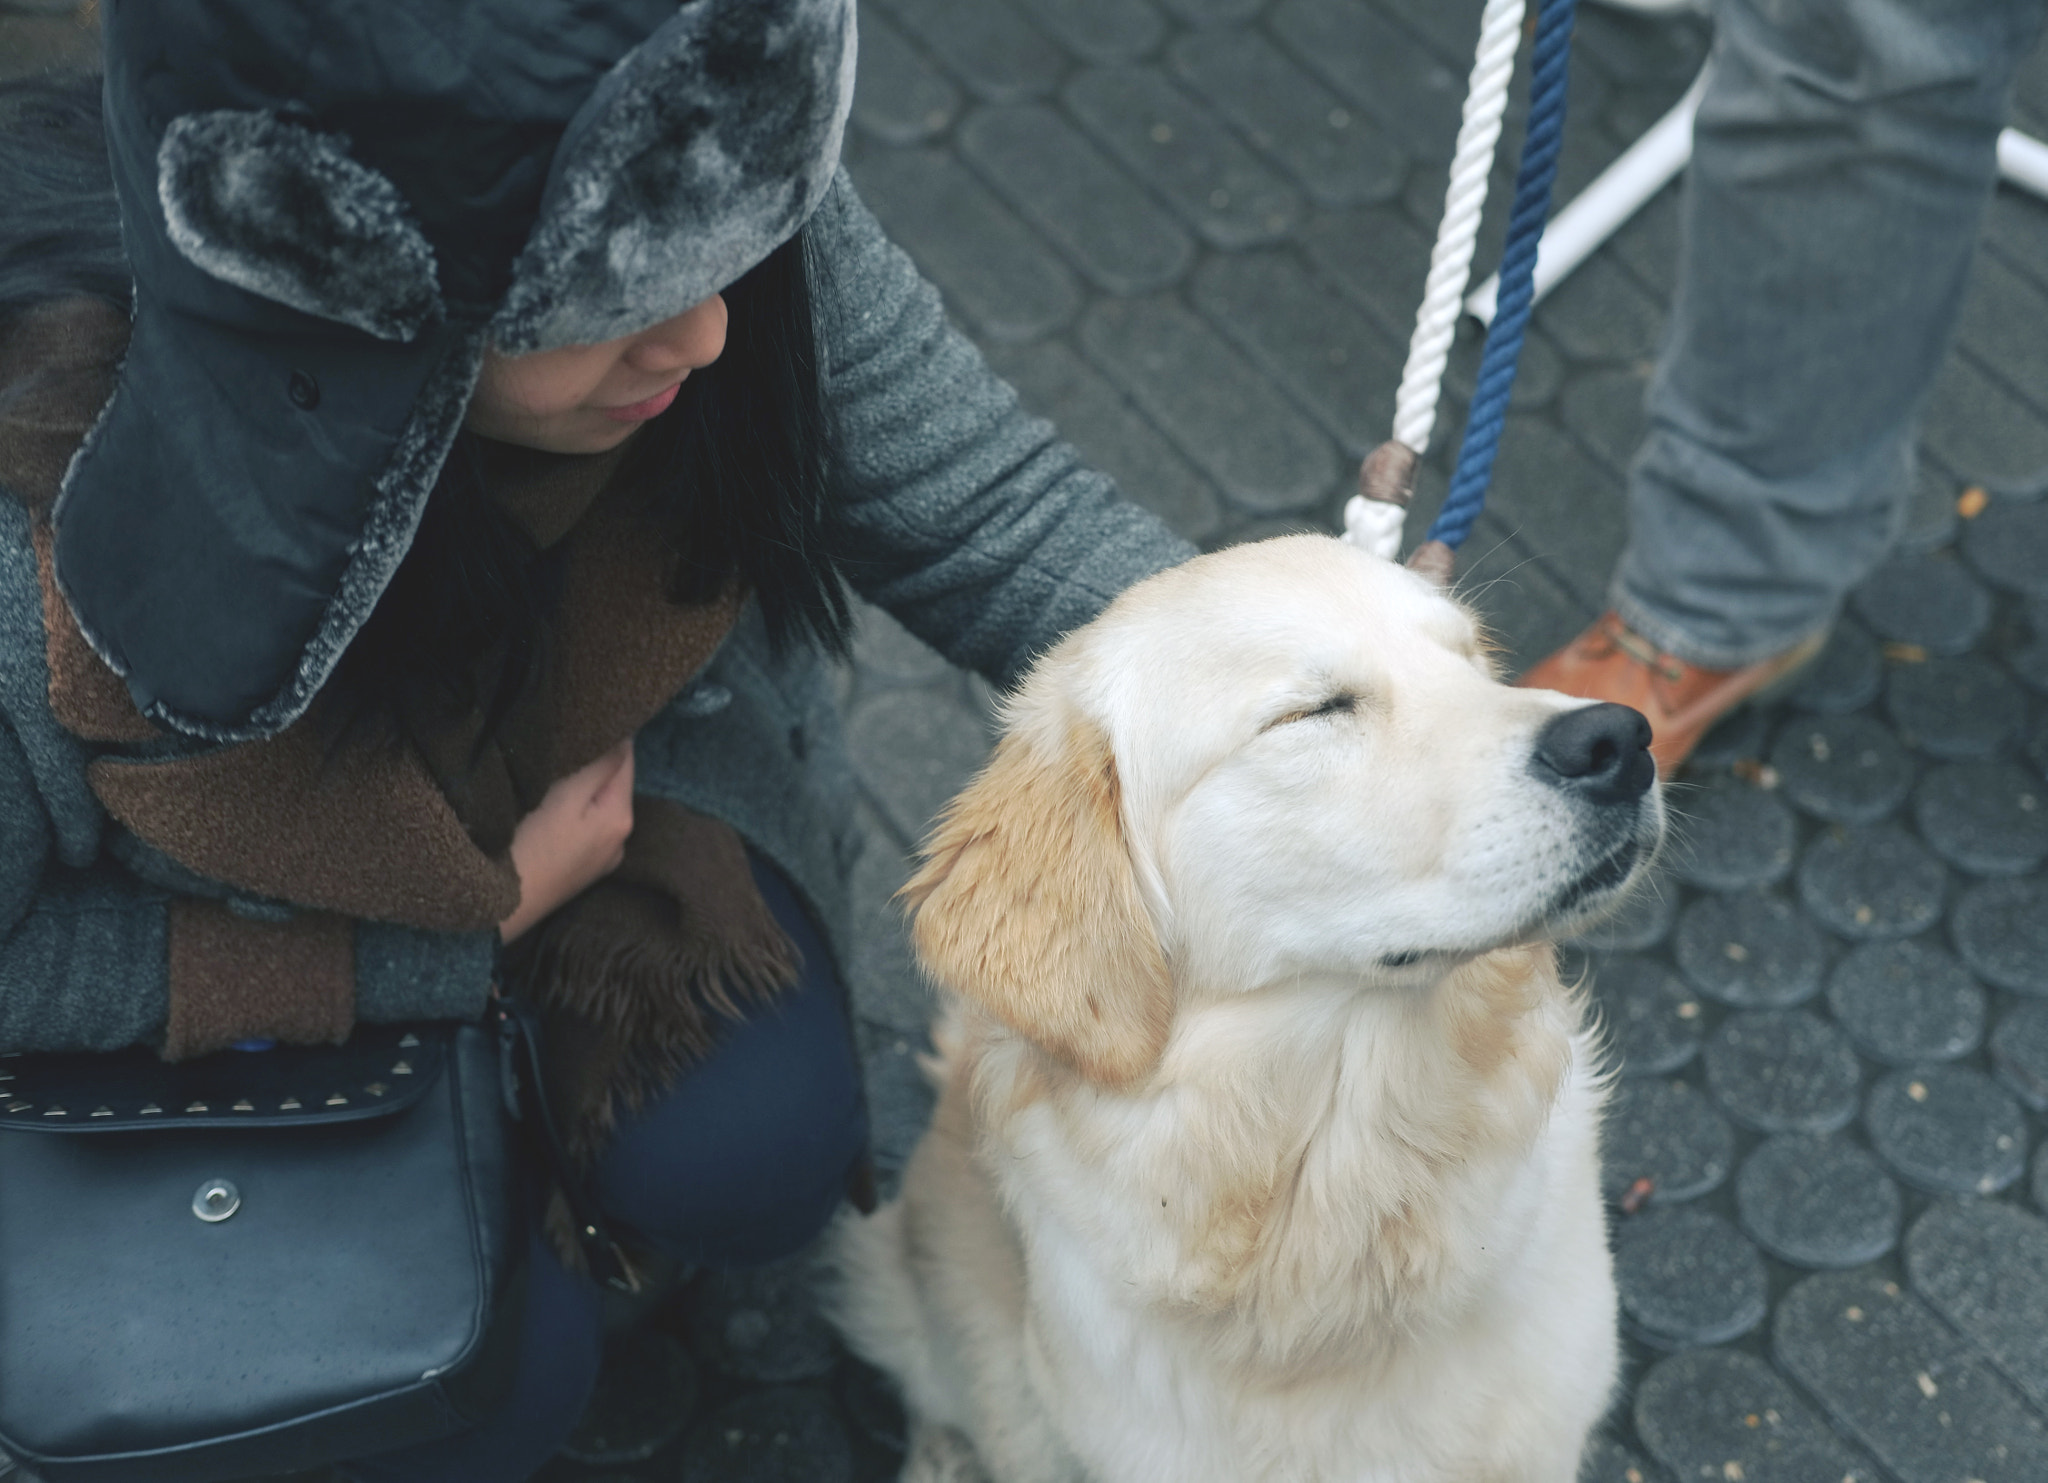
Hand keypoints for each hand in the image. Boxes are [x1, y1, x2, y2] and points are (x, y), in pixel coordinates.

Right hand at [499, 738, 635, 942]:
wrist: (493, 914)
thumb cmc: (526, 849)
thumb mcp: (564, 798)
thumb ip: (597, 765)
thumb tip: (624, 734)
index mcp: (621, 817)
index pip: (625, 756)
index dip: (606, 731)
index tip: (579, 712)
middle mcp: (618, 840)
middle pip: (610, 780)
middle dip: (591, 757)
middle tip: (558, 734)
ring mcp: (597, 858)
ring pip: (593, 801)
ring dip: (578, 782)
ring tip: (548, 765)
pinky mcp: (574, 869)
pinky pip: (579, 823)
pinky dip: (568, 807)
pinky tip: (545, 802)